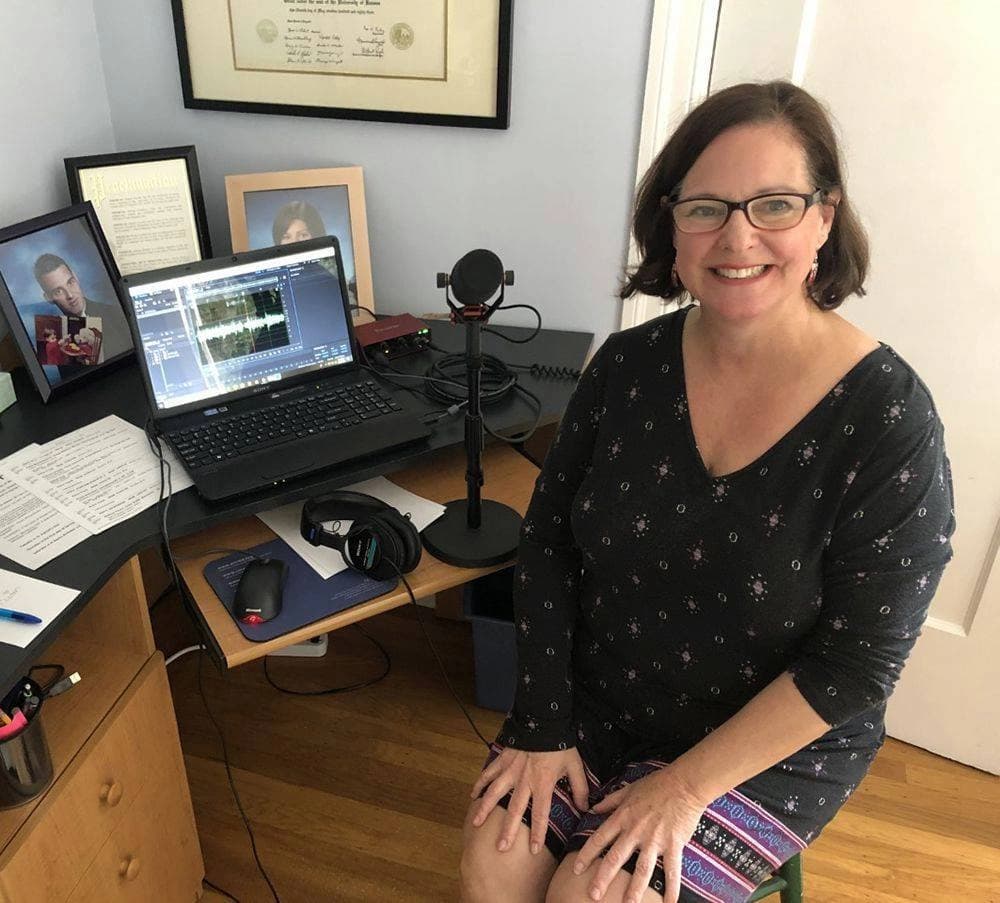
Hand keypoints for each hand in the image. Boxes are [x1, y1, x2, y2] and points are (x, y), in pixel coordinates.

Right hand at [470, 747, 588, 854]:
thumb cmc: (561, 744)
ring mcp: (510, 769)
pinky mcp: (503, 759)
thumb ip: (580, 789)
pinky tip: (473, 795)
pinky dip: (480, 783)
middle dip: (507, 830)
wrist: (544, 719)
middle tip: (500, 847)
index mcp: (543, 783)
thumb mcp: (575, 766)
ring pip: (495, 792)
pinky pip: (489, 773)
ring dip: (486, 808)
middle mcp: (524, 780)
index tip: (532, 849)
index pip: (540, 813)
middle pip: (514, 809)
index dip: (537, 832)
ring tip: (477, 823)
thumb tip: (584, 808)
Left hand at [572, 767, 704, 902]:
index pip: (599, 838)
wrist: (683, 784)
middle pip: (615, 857)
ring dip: (634, 889)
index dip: (586, 855)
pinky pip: (672, 870)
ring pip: (641, 868)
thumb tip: (593, 808)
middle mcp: (635, 831)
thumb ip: (610, 801)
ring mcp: (654, 839)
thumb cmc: (656, 784)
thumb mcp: (628, 789)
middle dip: (603, 878)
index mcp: (623, 817)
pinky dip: (672, 888)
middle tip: (593, 895)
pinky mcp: (673, 845)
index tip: (576, 869)